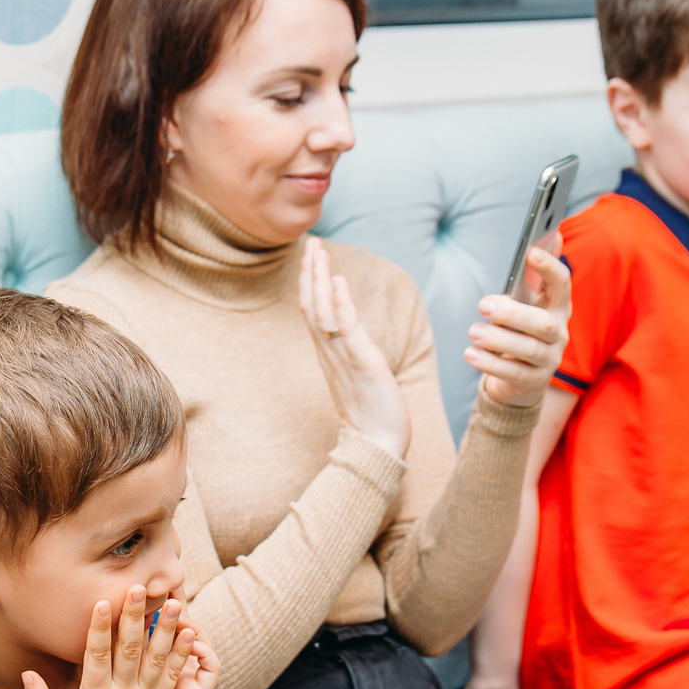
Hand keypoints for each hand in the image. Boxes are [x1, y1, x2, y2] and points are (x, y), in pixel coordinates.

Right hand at [22, 588, 190, 688]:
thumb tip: (26, 672)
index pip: (97, 657)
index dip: (100, 629)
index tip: (103, 602)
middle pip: (130, 651)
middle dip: (135, 617)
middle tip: (140, 587)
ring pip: (157, 660)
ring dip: (166, 629)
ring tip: (175, 603)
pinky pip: (173, 678)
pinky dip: (182, 655)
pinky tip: (190, 634)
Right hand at [300, 237, 410, 460]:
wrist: (378, 447)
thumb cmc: (372, 416)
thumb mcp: (357, 378)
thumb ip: (350, 355)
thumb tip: (350, 337)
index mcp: (329, 356)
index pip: (313, 312)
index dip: (309, 283)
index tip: (310, 257)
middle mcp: (330, 354)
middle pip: (311, 306)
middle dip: (310, 272)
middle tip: (309, 241)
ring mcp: (343, 359)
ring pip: (322, 312)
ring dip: (319, 279)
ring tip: (318, 251)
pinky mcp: (361, 364)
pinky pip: (346, 329)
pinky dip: (340, 303)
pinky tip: (337, 280)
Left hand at [469, 245, 571, 409]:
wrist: (522, 378)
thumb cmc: (521, 328)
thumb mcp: (528, 301)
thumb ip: (536, 274)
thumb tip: (556, 234)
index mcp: (558, 306)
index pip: (562, 284)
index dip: (550, 268)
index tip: (531, 252)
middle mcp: (559, 332)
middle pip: (543, 323)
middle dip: (513, 313)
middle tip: (483, 304)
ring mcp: (550, 359)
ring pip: (529, 349)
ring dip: (498, 339)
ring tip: (473, 332)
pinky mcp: (535, 381)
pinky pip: (514, 372)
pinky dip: (490, 363)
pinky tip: (470, 353)